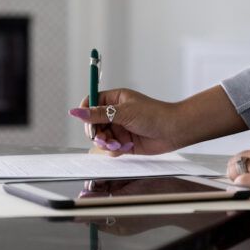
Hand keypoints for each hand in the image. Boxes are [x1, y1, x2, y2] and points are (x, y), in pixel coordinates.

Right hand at [68, 88, 184, 155]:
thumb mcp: (123, 113)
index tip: (87, 122)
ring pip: (100, 137)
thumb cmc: (153, 115)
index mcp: (114, 99)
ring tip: (116, 144)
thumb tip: (75, 112)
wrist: (174, 131)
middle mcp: (115, 113)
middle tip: (101, 137)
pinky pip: (110, 148)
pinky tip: (125, 148)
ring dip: (105, 142)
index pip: (91, 102)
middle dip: (95, 132)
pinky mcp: (124, 143)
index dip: (85, 112)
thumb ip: (98, 114)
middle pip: (92, 123)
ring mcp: (119, 128)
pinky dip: (114, 150)